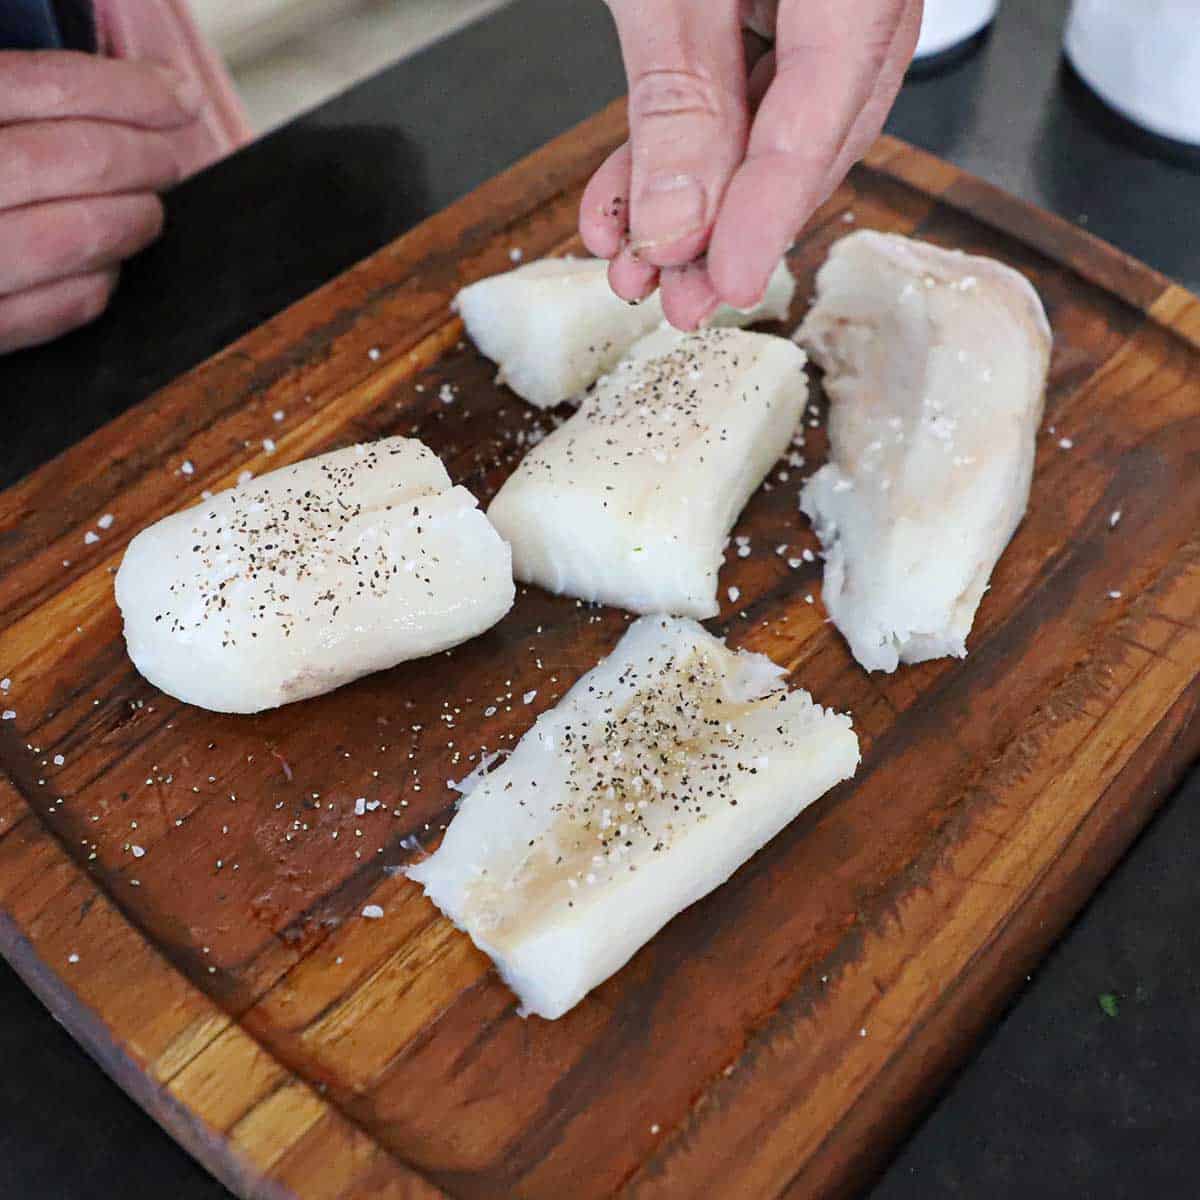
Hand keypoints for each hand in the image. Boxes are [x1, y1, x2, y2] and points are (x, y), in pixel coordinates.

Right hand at [0, 51, 202, 353]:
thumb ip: (3, 103)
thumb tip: (109, 92)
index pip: (41, 86)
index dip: (124, 92)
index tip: (174, 95)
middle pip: (71, 160)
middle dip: (141, 157)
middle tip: (167, 157)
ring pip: (74, 239)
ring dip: (130, 222)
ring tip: (145, 209)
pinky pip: (54, 309)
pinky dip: (96, 285)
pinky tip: (104, 268)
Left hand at [580, 0, 921, 328]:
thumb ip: (681, 95)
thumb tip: (680, 222)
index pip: (830, 98)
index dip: (774, 204)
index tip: (729, 282)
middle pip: (817, 130)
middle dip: (733, 227)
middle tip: (683, 299)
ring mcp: (825, 1)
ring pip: (776, 126)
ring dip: (700, 205)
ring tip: (642, 265)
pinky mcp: (780, 8)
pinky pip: (744, 91)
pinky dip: (685, 147)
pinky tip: (630, 200)